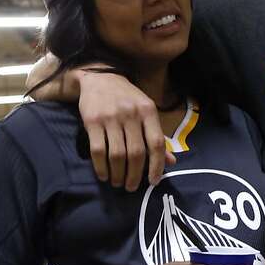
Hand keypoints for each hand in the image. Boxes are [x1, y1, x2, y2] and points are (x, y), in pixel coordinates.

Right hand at [79, 70, 175, 191]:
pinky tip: (104, 175)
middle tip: (131, 187)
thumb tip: (171, 162)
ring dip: (118, 174)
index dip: (157, 165)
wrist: (99, 77)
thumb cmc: (127, 97)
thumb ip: (156, 136)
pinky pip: (98, 150)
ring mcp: (111, 117)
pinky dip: (101, 167)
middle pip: (136, 153)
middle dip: (135, 175)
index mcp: (148, 111)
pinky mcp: (93, 121)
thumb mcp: (146, 111)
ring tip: (118, 183)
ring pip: (117, 155)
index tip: (153, 182)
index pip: (156, 143)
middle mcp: (131, 114)